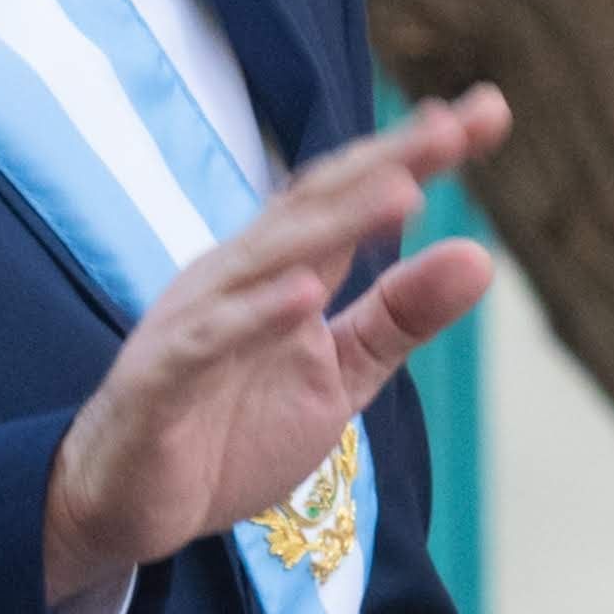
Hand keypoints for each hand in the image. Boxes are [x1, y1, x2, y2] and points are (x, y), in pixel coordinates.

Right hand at [39, 87, 508, 599]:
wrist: (128, 501)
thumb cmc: (230, 431)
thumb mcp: (340, 376)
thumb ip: (401, 317)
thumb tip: (481, 256)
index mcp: (278, 270)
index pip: (351, 198)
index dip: (413, 156)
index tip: (485, 112)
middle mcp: (235, 277)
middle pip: (314, 206)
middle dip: (387, 164)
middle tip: (456, 125)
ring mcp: (195, 322)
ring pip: (267, 259)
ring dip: (334, 223)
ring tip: (404, 190)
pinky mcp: (161, 380)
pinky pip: (209, 340)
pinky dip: (254, 316)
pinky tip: (303, 297)